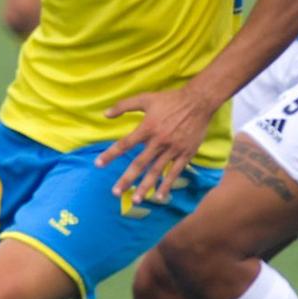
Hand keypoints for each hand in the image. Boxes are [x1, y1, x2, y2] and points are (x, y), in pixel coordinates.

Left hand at [97, 86, 219, 200]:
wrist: (198, 102)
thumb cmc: (171, 99)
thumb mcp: (146, 98)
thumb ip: (124, 105)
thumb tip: (105, 114)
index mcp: (147, 128)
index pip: (125, 144)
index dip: (111, 154)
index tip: (98, 165)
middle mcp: (158, 141)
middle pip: (139, 163)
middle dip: (127, 179)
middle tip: (115, 193)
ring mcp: (173, 149)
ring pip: (156, 171)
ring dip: (145, 186)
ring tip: (136, 200)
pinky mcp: (186, 153)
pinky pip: (175, 172)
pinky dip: (167, 184)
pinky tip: (160, 196)